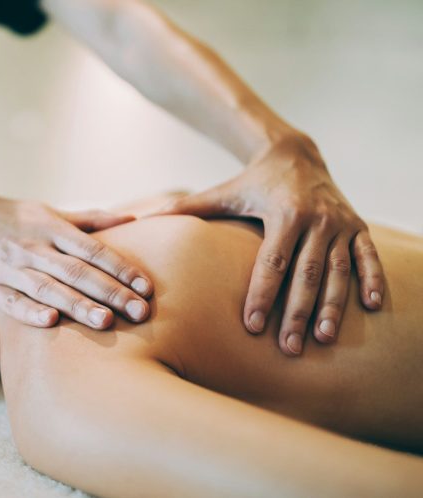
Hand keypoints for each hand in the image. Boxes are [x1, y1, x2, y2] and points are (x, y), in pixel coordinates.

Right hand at [0, 189, 153, 328]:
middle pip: (76, 271)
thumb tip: (131, 221)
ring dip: (77, 305)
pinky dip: (29, 311)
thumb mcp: (48, 212)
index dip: (121, 268)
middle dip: (110, 292)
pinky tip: (50, 322)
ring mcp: (8, 267)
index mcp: (50, 228)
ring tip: (105, 322)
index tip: (146, 287)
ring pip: (47, 287)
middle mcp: (32, 246)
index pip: (93, 249)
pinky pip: (10, 301)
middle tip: (139, 312)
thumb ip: (89, 221)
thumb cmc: (12, 218)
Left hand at [152, 134, 384, 355]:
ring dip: (333, 305)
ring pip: (337, 271)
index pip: (271, 262)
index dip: (261, 294)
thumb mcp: (221, 192)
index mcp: (283, 213)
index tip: (251, 326)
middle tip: (288, 348)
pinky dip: (373, 279)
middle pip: (305, 273)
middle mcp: (316, 218)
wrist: (297, 154)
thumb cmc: (251, 182)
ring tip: (323, 338)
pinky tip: (372, 307)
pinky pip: (368, 257)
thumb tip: (141, 218)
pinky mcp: (358, 226)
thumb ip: (186, 208)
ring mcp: (340, 223)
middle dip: (296, 312)